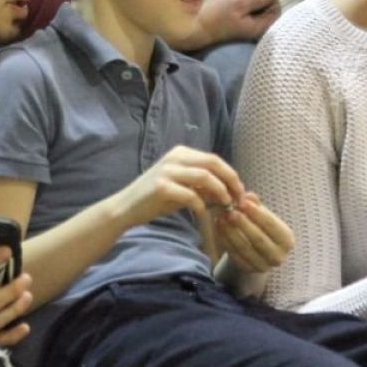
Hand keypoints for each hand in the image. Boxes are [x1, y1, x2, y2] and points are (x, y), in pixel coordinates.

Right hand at [113, 145, 244, 226]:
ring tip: (226, 205)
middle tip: (239, 198)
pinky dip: (202, 205)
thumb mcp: (182, 187)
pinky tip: (204, 214)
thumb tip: (230, 190)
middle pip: (213, 163)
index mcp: (181, 153)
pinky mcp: (161, 187)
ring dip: (220, 192)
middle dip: (231, 181)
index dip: (231, 175)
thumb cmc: (156, 199)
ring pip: (205, 177)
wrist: (126, 207)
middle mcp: (175, 157)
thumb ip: (203, 185)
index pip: (214, 159)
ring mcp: (167, 170)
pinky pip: (191, 195)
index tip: (241, 192)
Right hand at [168, 0, 280, 51]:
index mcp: (261, 29)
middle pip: (268, 10)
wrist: (190, 28)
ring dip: (249, 2)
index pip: (276, 8)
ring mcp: (245, 32)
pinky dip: (242, 7)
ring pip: (256, 11)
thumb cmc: (215, 14)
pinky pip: (247, 14)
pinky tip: (231, 5)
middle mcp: (256, 33)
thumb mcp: (240, 1)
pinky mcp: (235, 28)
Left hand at [214, 192, 294, 272]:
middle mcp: (278, 256)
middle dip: (243, 224)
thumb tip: (248, 196)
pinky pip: (235, 255)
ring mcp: (263, 266)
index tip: (242, 202)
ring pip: (244, 248)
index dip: (256, 213)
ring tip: (220, 218)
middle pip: (258, 238)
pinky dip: (226, 241)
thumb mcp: (262, 215)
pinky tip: (219, 229)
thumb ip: (256, 205)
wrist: (257, 251)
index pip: (271, 225)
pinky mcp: (248, 270)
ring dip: (231, 232)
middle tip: (229, 211)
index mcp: (287, 240)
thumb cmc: (261, 228)